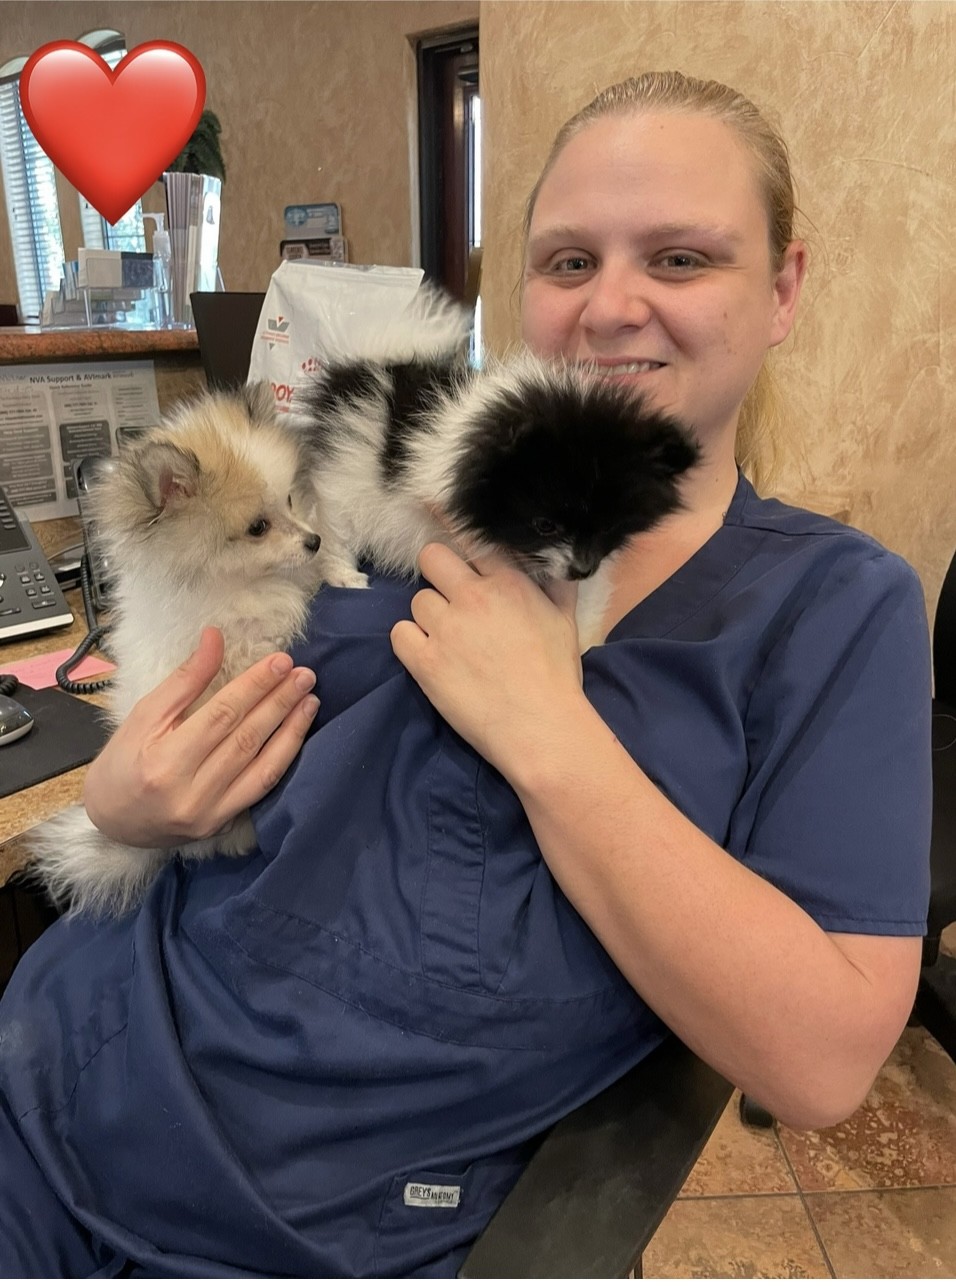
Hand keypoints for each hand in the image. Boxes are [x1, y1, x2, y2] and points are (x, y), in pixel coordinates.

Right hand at [83, 627, 318, 846]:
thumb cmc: (123, 762)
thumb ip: (184, 679)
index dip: (254, 686)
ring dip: (291, 729)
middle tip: (304, 675)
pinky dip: (284, 758)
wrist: (112, 822)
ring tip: (310, 700)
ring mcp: (209, 812)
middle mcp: (189, 791)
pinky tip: (298, 734)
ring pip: (261, 765)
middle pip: (245, 738)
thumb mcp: (144, 714)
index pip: (221, 715)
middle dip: (279, 702)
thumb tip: (215, 637)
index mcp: (163, 760)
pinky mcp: (222, 823)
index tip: (280, 661)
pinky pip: (262, 788)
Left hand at [389, 544, 585, 777]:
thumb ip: (557, 587)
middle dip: (438, 573)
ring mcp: (445, 628)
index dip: (467, 555)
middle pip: (431, 557)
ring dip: (429, 616)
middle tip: (449, 598)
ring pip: (417, 600)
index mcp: (508, 583)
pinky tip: (429, 655)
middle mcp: (472, 597)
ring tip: (448, 639)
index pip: (474, 543)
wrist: (539, 726)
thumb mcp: (566, 621)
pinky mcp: (425, 661)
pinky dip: (410, 642)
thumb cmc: (557, 676)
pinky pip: (399, 634)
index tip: (465, 566)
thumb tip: (556, 565)